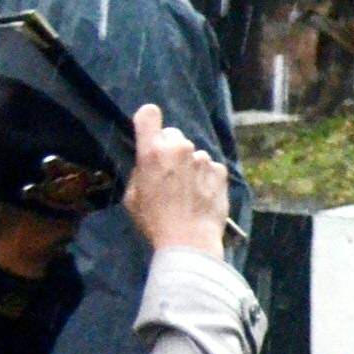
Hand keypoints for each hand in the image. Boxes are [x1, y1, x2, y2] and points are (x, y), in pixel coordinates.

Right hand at [127, 105, 232, 258]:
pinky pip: (209, 166)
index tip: (150, 129)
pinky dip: (206, 176)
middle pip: (173, 136)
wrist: (189, 239)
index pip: (149, 114)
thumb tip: (149, 163)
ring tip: (187, 190)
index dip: (148, 120)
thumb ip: (140, 171)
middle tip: (169, 173)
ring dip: (190, 165)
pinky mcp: (220, 170)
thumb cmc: (154, 220)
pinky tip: (202, 194)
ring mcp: (202, 158)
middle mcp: (179, 148)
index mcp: (152, 152)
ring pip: (193, 153)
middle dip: (170, 149)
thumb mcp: (133, 196)